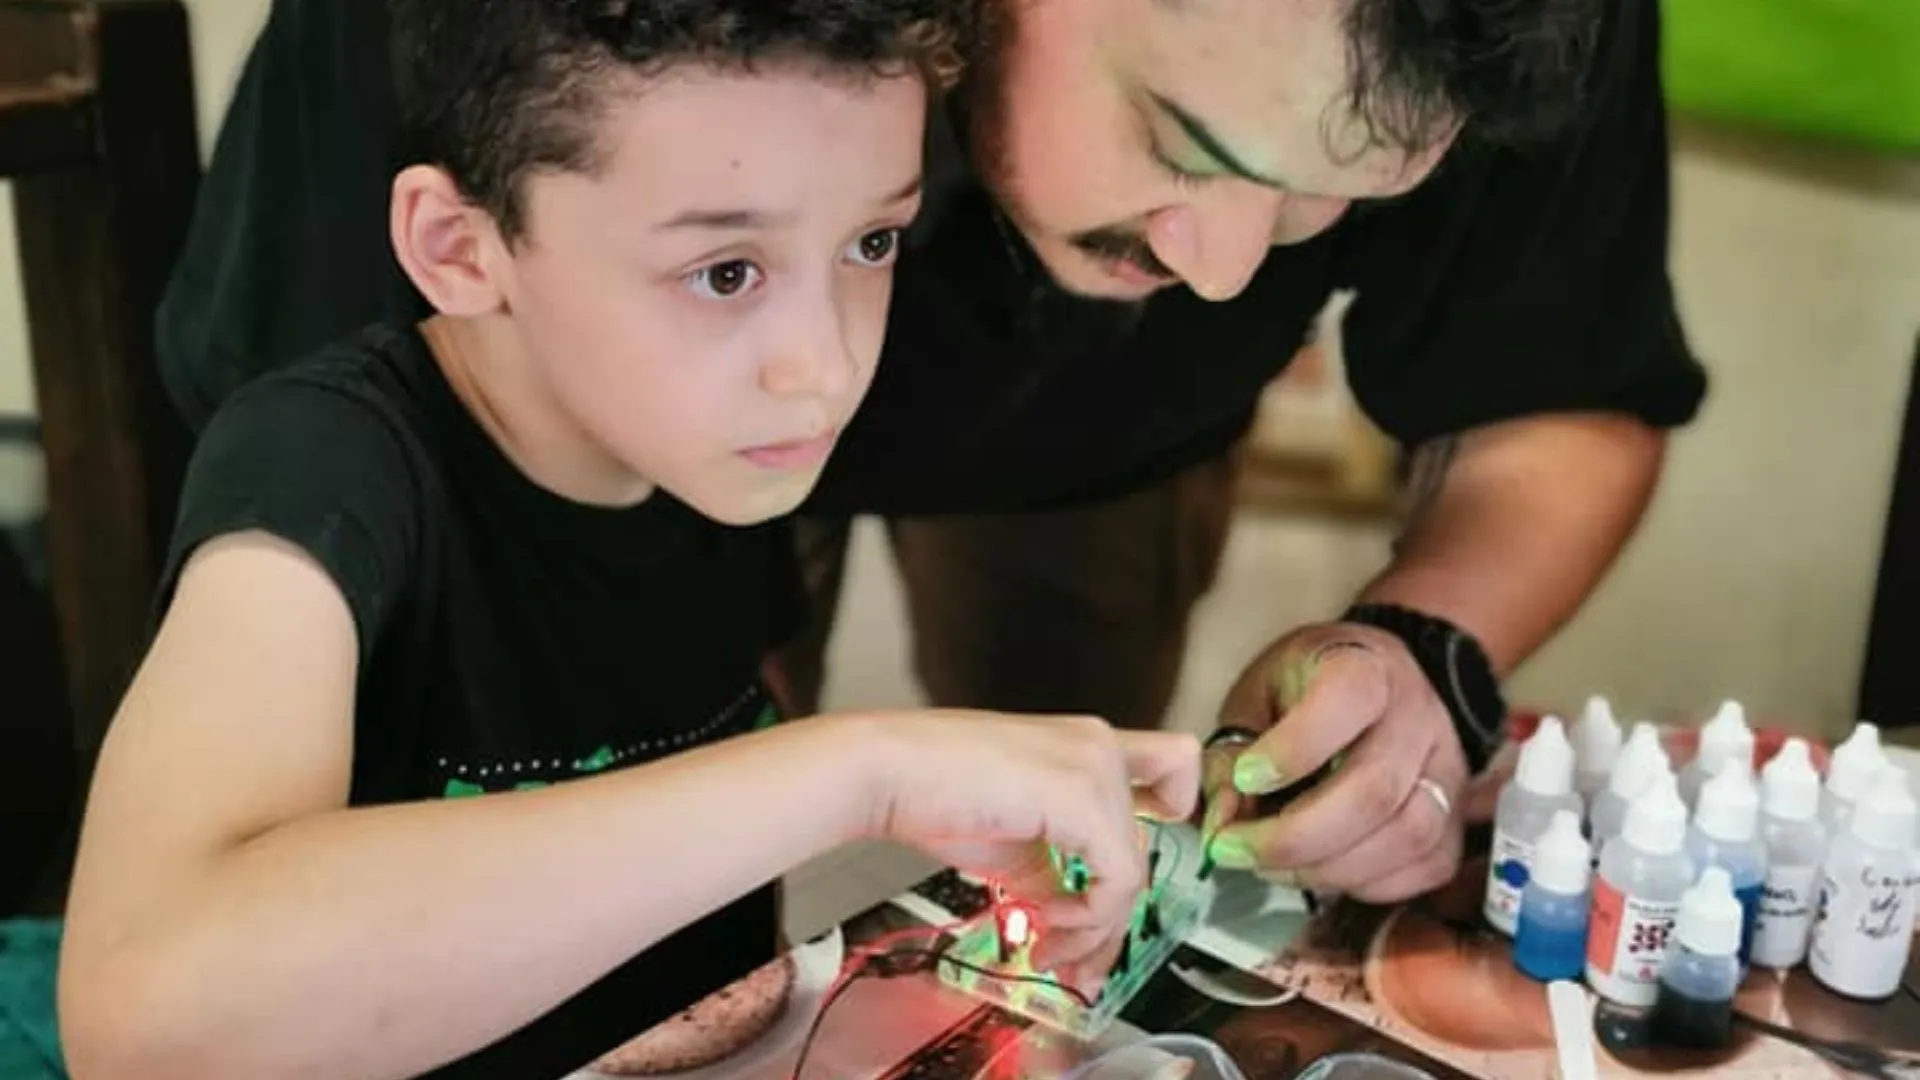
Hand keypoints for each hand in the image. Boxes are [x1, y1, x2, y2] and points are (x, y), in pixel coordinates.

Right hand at [862, 711, 1200, 991]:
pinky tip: (1047, 923)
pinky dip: (1089, 917)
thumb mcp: (1012, 843)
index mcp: (1087, 745)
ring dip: (1096, 928)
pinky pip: (1117, 880)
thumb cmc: (932, 793)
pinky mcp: (1082, 796)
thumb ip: (1054, 875)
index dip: (1175, 812)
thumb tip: (1071, 923)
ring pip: (1134, 871)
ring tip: (1052, 948)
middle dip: (1112, 918)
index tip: (1132, 865)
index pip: (1174, 764)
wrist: (886, 773)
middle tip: (1076, 956)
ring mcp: (1095, 767)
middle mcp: (1100, 746)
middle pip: (1147, 848)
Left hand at [1199, 622, 1467, 902]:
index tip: (1244, 778)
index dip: (1293, 750)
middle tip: (1236, 849)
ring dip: (1327, 868)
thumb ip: (1232, 752)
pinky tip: (1319, 873)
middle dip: (1296, 836)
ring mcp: (1447, 771)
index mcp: (1365, 668)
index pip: (1348, 701)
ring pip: (1405, 837)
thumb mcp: (1255, 697)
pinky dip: (1366, 884)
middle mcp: (1418, 717)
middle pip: (1373, 791)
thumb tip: (1223, 820)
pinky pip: (1423, 867)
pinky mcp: (1455, 820)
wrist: (1378, 687)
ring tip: (1270, 865)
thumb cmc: (1305, 691)